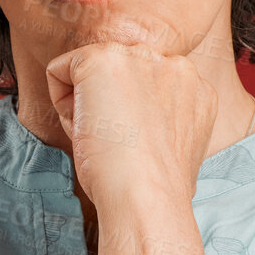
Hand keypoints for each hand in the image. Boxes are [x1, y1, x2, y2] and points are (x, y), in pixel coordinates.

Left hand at [42, 35, 216, 206]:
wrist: (145, 197)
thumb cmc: (155, 189)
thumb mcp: (174, 147)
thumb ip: (164, 121)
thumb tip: (140, 126)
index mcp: (195, 88)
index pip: (146, 86)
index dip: (130, 117)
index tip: (133, 147)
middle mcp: (174, 64)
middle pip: (120, 75)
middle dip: (109, 104)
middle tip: (116, 143)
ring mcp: (140, 57)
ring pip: (92, 71)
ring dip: (87, 103)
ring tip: (103, 137)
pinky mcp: (102, 59)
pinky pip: (61, 69)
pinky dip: (59, 100)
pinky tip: (82, 128)